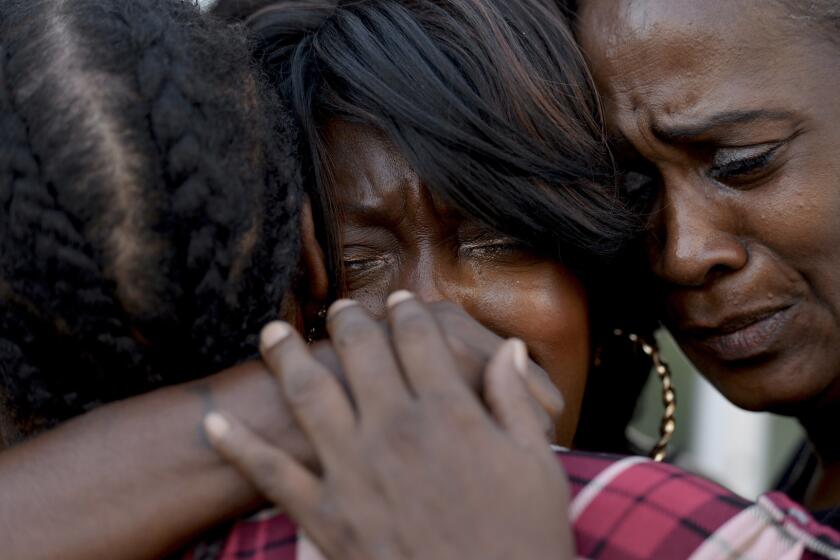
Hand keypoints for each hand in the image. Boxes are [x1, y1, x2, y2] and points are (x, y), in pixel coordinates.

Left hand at [204, 292, 573, 559]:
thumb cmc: (522, 541)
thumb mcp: (536, 466)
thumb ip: (515, 401)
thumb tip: (511, 350)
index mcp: (449, 413)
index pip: (420, 340)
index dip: (408, 313)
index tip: (398, 301)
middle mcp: (395, 429)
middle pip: (363, 353)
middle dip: (350, 322)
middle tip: (340, 308)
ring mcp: (355, 471)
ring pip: (310, 395)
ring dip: (287, 357)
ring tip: (274, 332)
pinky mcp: (326, 516)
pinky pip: (271, 475)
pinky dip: (238, 447)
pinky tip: (214, 423)